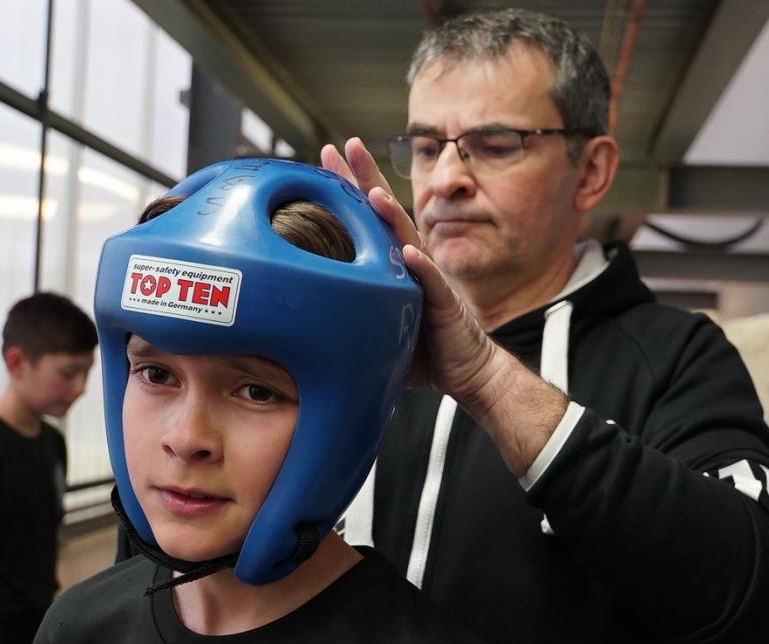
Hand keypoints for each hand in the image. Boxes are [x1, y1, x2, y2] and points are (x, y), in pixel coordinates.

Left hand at [320, 139, 504, 404]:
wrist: (466, 371)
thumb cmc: (422, 349)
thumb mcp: (377, 324)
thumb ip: (349, 308)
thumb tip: (302, 309)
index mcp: (392, 263)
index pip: (367, 216)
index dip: (347, 186)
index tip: (326, 156)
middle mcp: (410, 263)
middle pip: (386, 213)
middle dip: (366, 178)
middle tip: (346, 146)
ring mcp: (428, 280)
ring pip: (408, 239)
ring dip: (391, 215)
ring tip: (373, 192)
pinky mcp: (444, 305)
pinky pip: (432, 284)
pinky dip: (422, 267)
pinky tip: (411, 252)